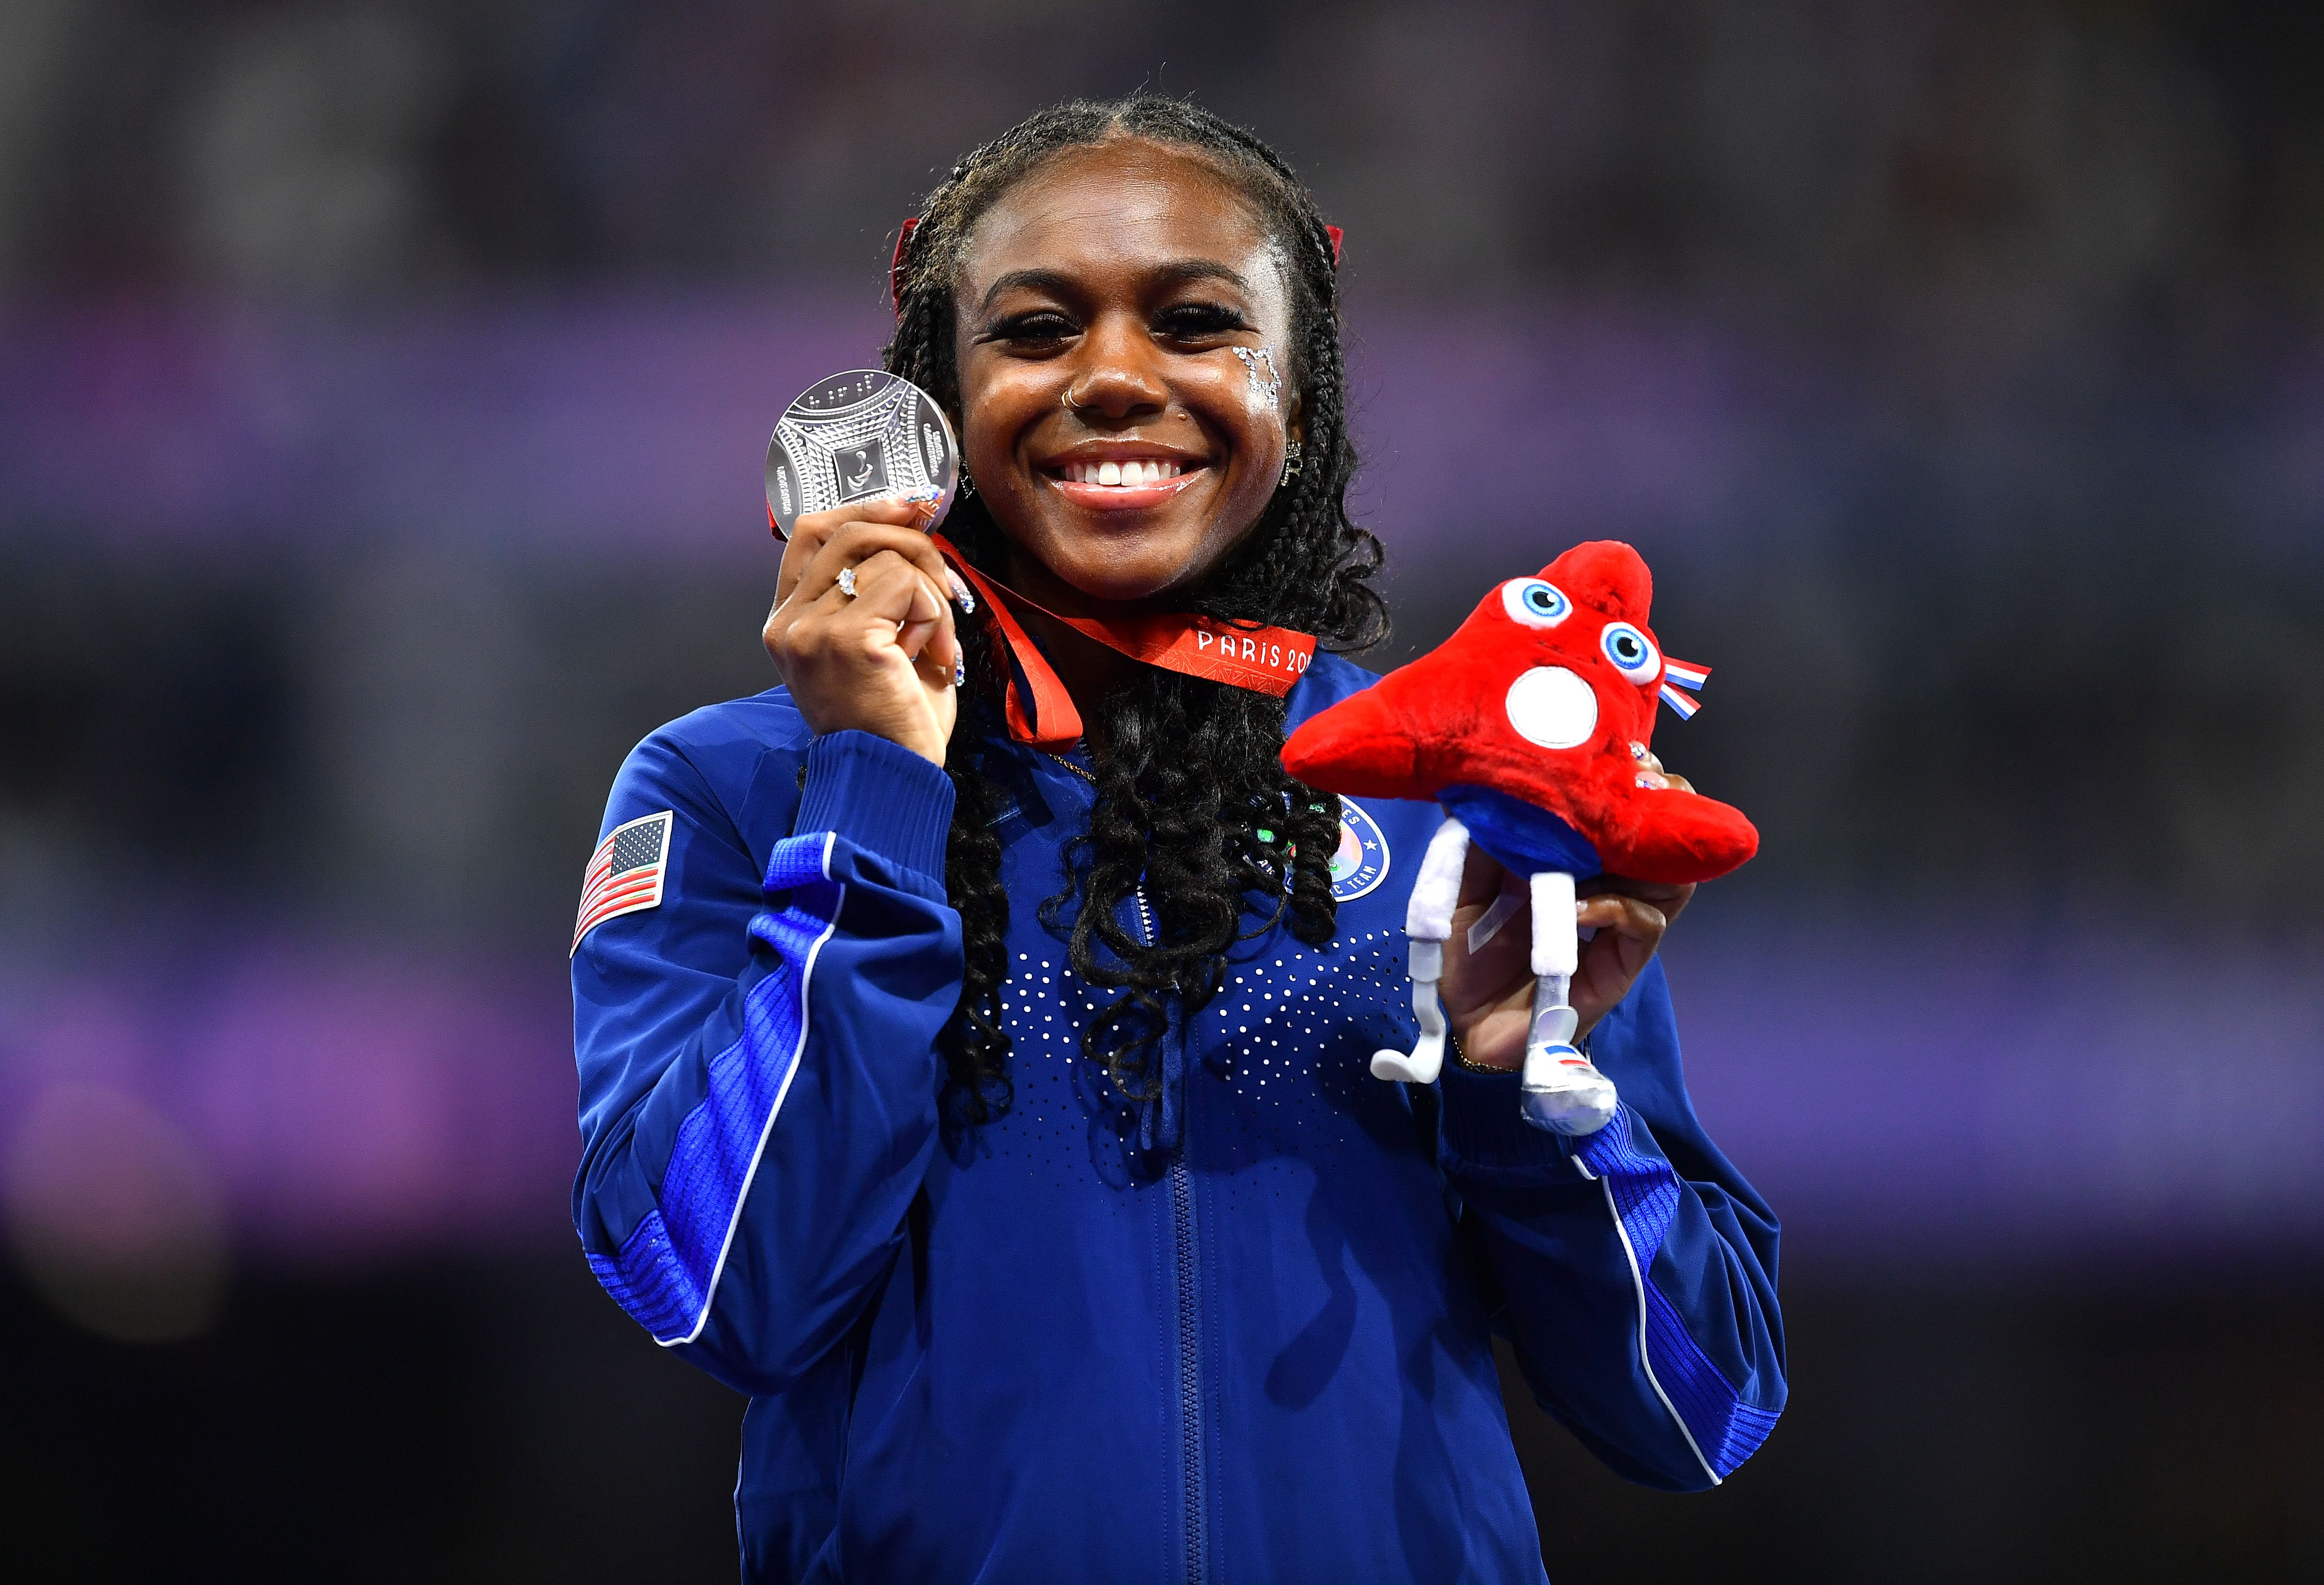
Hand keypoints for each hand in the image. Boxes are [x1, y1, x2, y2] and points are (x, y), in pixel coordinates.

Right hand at [762, 498, 961, 765]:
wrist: (892, 777)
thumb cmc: (892, 719)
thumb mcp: (878, 641)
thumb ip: (879, 587)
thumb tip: (913, 522)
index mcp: (788, 621)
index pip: (810, 533)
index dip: (863, 508)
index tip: (910, 506)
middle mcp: (789, 622)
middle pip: (849, 532)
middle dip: (911, 542)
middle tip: (946, 580)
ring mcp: (812, 627)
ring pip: (886, 557)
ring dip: (930, 593)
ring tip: (934, 642)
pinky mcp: (846, 637)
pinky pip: (905, 584)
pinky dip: (933, 612)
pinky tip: (932, 653)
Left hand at [1434, 755, 1699, 1070]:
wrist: (1466, 1028)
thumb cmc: (1469, 958)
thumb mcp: (1463, 890)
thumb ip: (1477, 845)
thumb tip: (1481, 787)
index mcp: (1575, 861)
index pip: (1625, 810)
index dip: (1633, 776)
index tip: (1618, 749)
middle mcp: (1607, 887)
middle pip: (1666, 836)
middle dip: (1662, 801)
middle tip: (1636, 780)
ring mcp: (1618, 927)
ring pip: (1674, 879)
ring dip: (1648, 851)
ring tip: (1615, 834)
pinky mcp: (1620, 966)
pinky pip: (1644, 925)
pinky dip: (1615, 905)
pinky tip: (1578, 902)